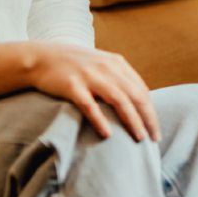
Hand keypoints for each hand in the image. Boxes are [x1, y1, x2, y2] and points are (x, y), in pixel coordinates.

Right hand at [0, 42, 159, 141]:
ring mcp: (90, 76)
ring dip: (132, 120)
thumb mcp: (100, 65)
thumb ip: (118, 78)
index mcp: (117, 63)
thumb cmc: (74, 65)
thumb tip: (137, 102)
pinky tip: (107, 134)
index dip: (151, 110)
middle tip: (154, 138)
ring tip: (139, 138)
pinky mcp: (72, 86)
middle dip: (148, 118)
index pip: (141, 90)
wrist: (41, 57)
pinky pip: (90, 105)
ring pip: (119, 100)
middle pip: (135, 96)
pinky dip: (100, 119)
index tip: (155, 129)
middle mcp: (107, 68)